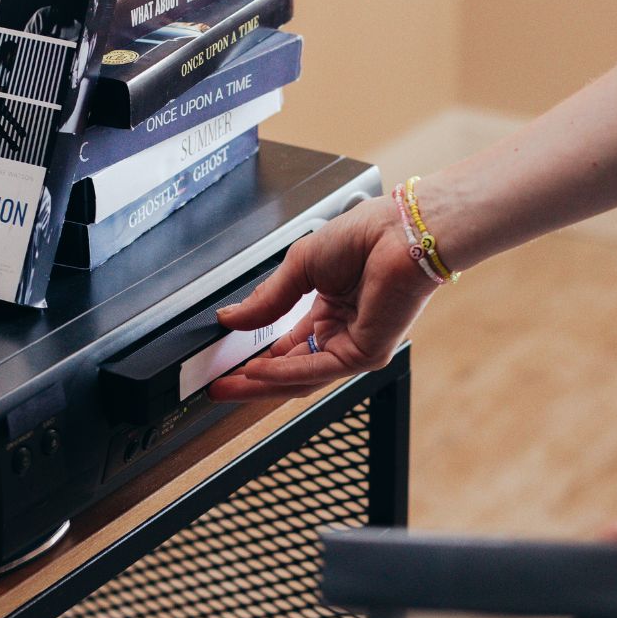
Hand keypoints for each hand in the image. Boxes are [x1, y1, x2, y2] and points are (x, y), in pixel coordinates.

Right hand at [207, 194, 438, 401]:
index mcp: (330, 310)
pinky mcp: (364, 355)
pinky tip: (256, 371)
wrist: (397, 232)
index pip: (287, 346)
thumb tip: (232, 318)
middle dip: (252, 379)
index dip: (256, 357)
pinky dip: (282, 373)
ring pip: (299, 377)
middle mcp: (342, 332)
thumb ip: (267, 299)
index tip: (226, 363)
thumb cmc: (365, 237)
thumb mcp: (299, 267)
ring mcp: (354, 346)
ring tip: (228, 385)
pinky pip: (315, 369)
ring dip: (261, 383)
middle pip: (290, 369)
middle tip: (219, 385)